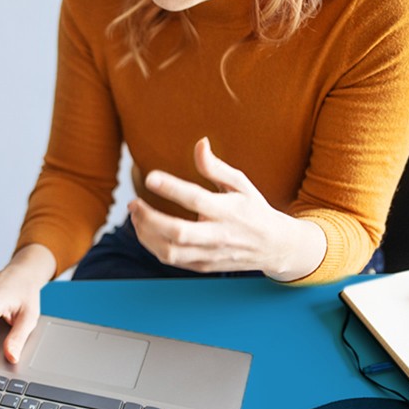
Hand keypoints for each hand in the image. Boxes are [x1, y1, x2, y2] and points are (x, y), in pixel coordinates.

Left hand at [130, 137, 325, 280]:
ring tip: (136, 215)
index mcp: (228, 210)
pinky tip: (145, 230)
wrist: (275, 247)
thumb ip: (216, 167)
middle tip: (134, 203)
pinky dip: (153, 246)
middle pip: (178, 232)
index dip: (171, 188)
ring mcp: (210, 254)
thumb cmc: (253, 209)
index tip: (150, 177)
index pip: (196, 199)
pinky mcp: (204, 266)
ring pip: (170, 251)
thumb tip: (200, 142)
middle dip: (150, 218)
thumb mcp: (241, 183)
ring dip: (146, 234)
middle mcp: (219, 235)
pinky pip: (172, 261)